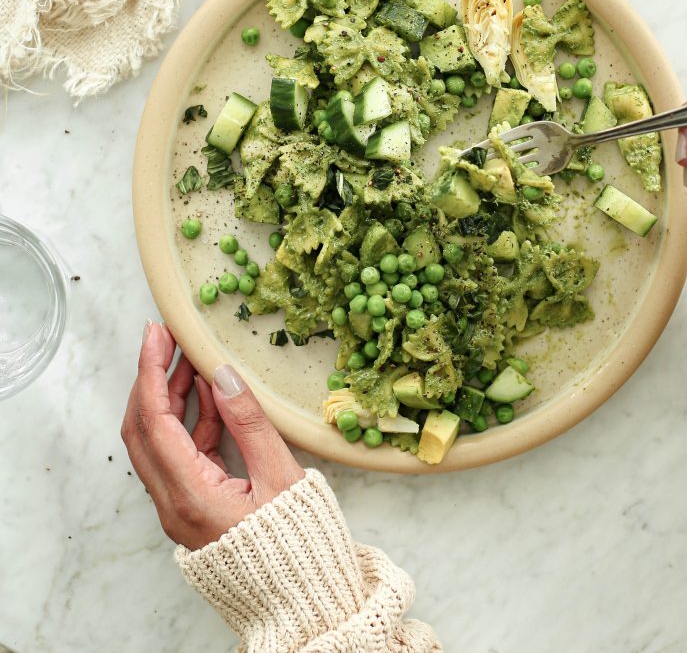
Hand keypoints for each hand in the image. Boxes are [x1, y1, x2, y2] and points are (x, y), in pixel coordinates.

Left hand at [122, 322, 304, 549]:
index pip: (154, 422)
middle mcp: (172, 503)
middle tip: (166, 339)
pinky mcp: (192, 506)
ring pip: (157, 442)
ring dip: (170, 398)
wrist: (299, 597)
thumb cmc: (296, 542)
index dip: (151, 372)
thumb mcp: (279, 475)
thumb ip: (248, 421)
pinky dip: (189, 420)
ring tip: (191, 359)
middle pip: (142, 430)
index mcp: (189, 495)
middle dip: (151, 379)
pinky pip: (179, 455)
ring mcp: (179, 506)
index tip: (157, 335)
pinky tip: (209, 395)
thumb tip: (222, 374)